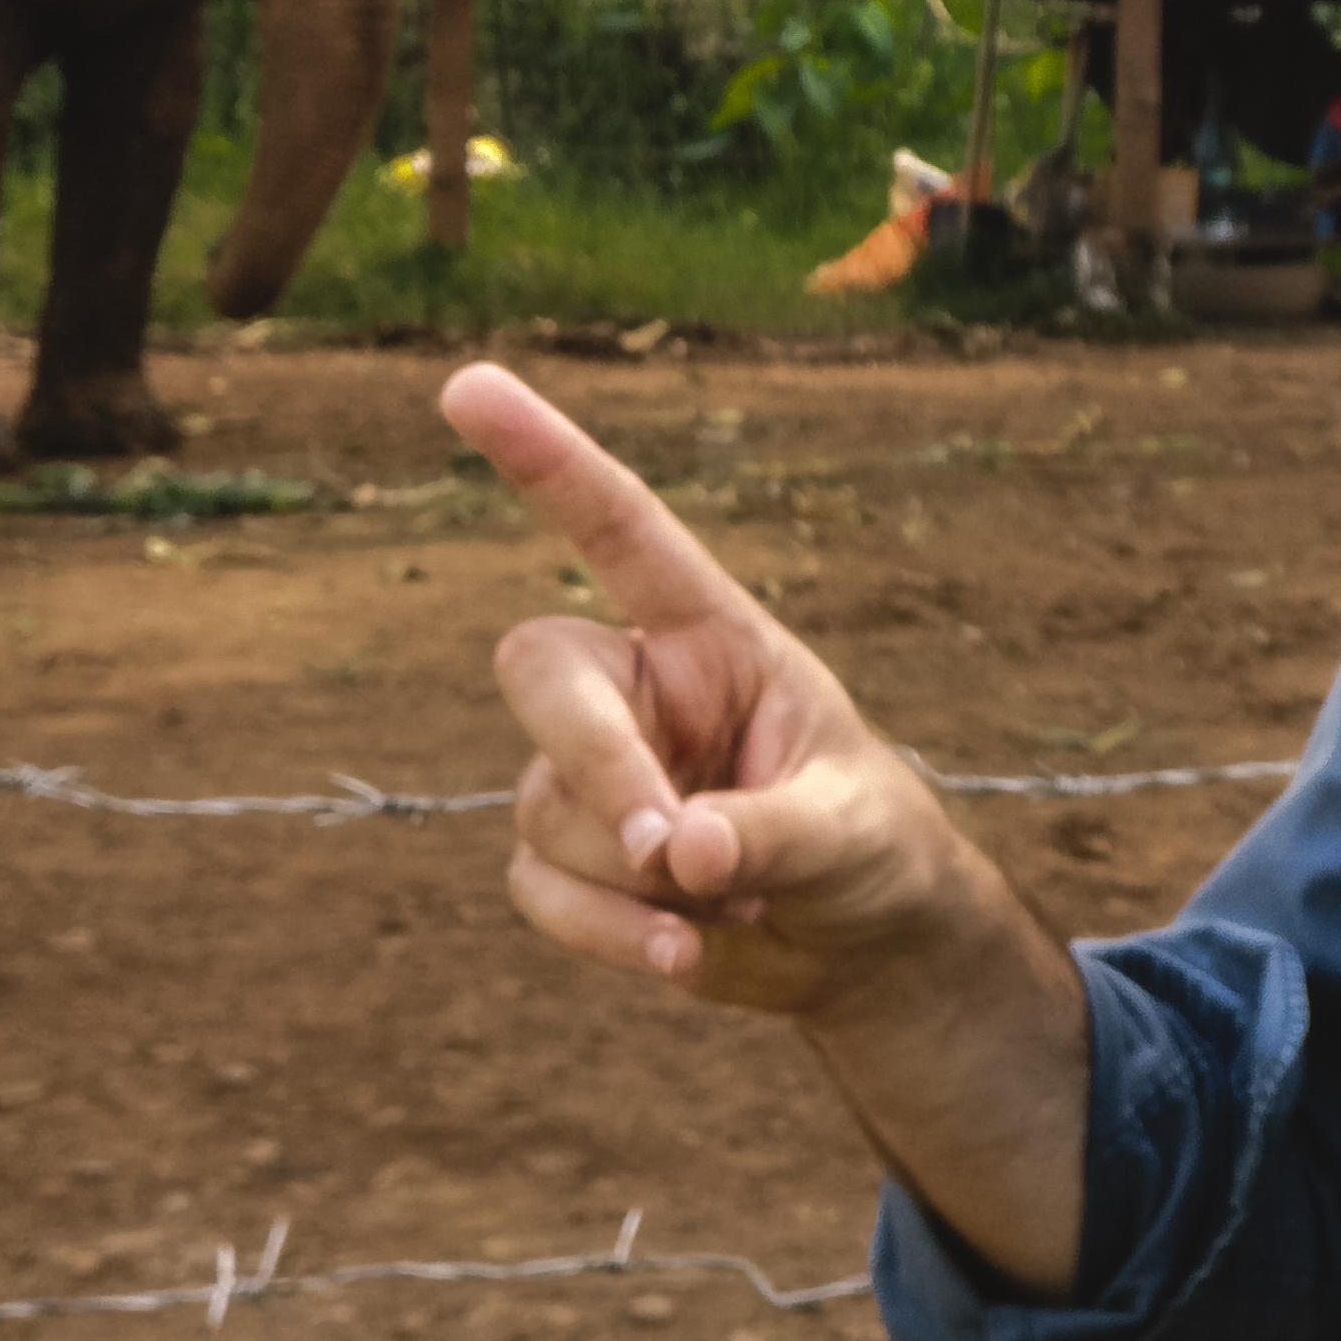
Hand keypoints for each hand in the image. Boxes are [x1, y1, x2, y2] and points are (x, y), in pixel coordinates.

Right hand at [442, 359, 978, 1020]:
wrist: (862, 945)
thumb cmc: (872, 848)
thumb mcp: (850, 831)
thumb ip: (769, 833)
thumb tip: (677, 854)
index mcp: (711, 637)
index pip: (620, 530)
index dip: (547, 458)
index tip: (467, 385)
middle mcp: (637, 688)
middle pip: (539, 674)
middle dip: (595, 765)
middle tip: (669, 850)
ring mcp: (592, 773)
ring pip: (543, 809)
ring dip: (632, 882)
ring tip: (733, 908)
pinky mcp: (570, 859)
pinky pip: (536, 888)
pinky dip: (605, 935)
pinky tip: (687, 955)